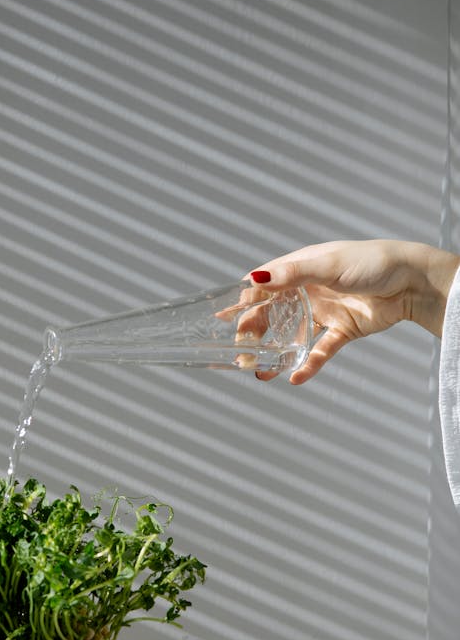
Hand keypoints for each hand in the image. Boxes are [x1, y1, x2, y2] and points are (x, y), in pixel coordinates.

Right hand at [244, 240, 459, 383]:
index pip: (265, 284)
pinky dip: (308, 364)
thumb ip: (291, 275)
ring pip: (293, 335)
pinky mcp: (343, 330)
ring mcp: (326, 311)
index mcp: (302, 268)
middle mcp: (310, 290)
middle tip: (239, 351)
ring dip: (276, 352)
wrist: (413, 282)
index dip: (244, 300)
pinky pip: (320, 351)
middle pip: (274, 312)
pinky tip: (294, 377)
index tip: (224, 317)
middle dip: (255, 332)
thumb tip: (253, 278)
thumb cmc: (372, 263)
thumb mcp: (328, 266)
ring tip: (260, 371)